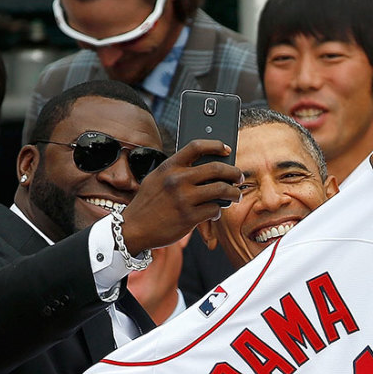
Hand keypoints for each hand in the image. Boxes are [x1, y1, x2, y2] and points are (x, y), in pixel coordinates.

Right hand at [121, 141, 242, 253]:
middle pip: (216, 168)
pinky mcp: (189, 218)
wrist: (133, 228)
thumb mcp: (156, 179)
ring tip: (235, 196)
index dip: (216, 145)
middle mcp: (177, 180)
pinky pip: (214, 210)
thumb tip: (205, 167)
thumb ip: (176, 171)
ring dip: (233, 193)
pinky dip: (218, 211)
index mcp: (169, 166)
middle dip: (234, 173)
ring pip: (221, 190)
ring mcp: (184, 199)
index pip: (197, 146)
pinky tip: (215, 212)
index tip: (227, 149)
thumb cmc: (147, 204)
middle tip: (239, 177)